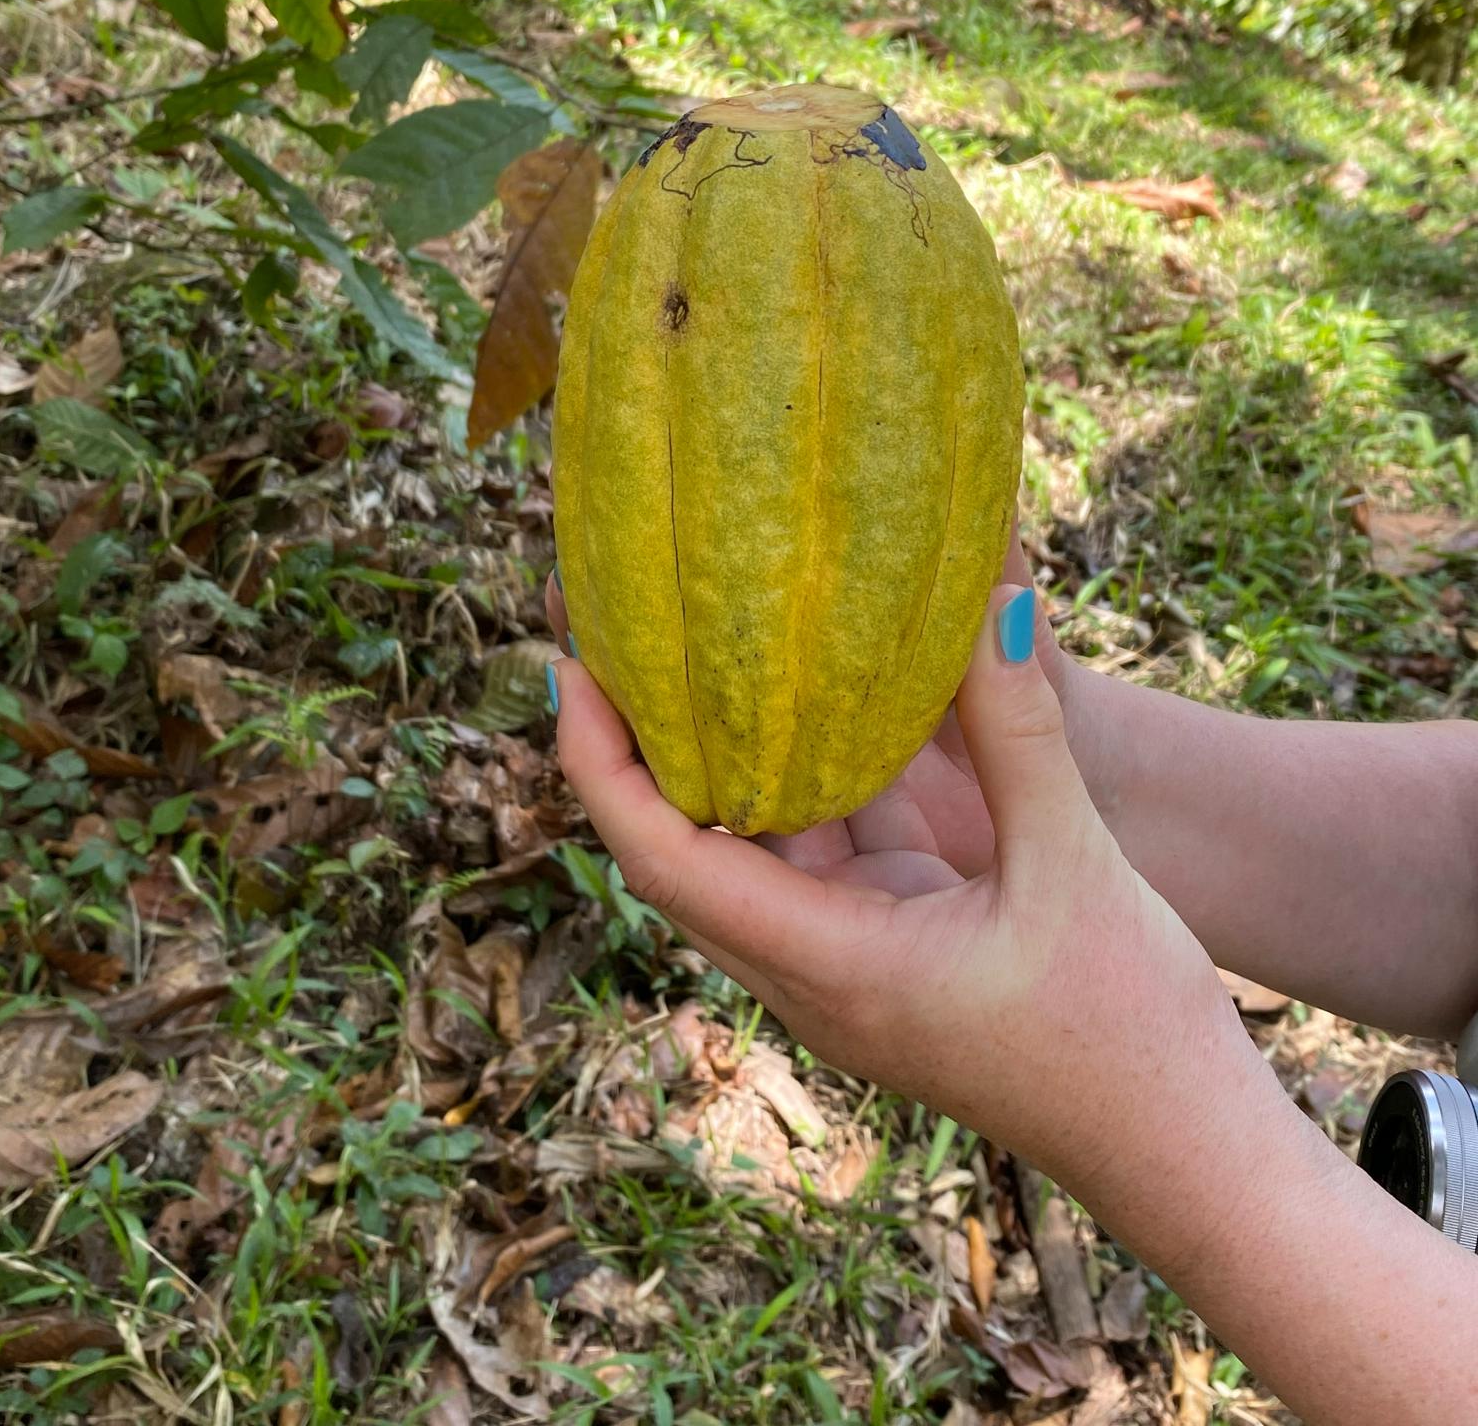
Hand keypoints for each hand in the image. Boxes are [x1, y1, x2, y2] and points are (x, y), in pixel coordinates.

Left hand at [548, 582, 1268, 1203]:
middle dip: (629, 748)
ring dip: (709, 762)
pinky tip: (807, 703)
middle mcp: (814, 972)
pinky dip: (796, 781)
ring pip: (746, 852)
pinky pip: (814, 856)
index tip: (570, 668)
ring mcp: (847, 966)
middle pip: (677, 852)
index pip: (666, 861)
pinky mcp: (889, 953)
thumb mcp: (1073, 866)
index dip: (601, 765)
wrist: (1186, 1151)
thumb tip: (989, 604)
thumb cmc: (1131, 1035)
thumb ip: (1019, 733)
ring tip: (686, 649)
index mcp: (830, 968)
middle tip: (608, 633)